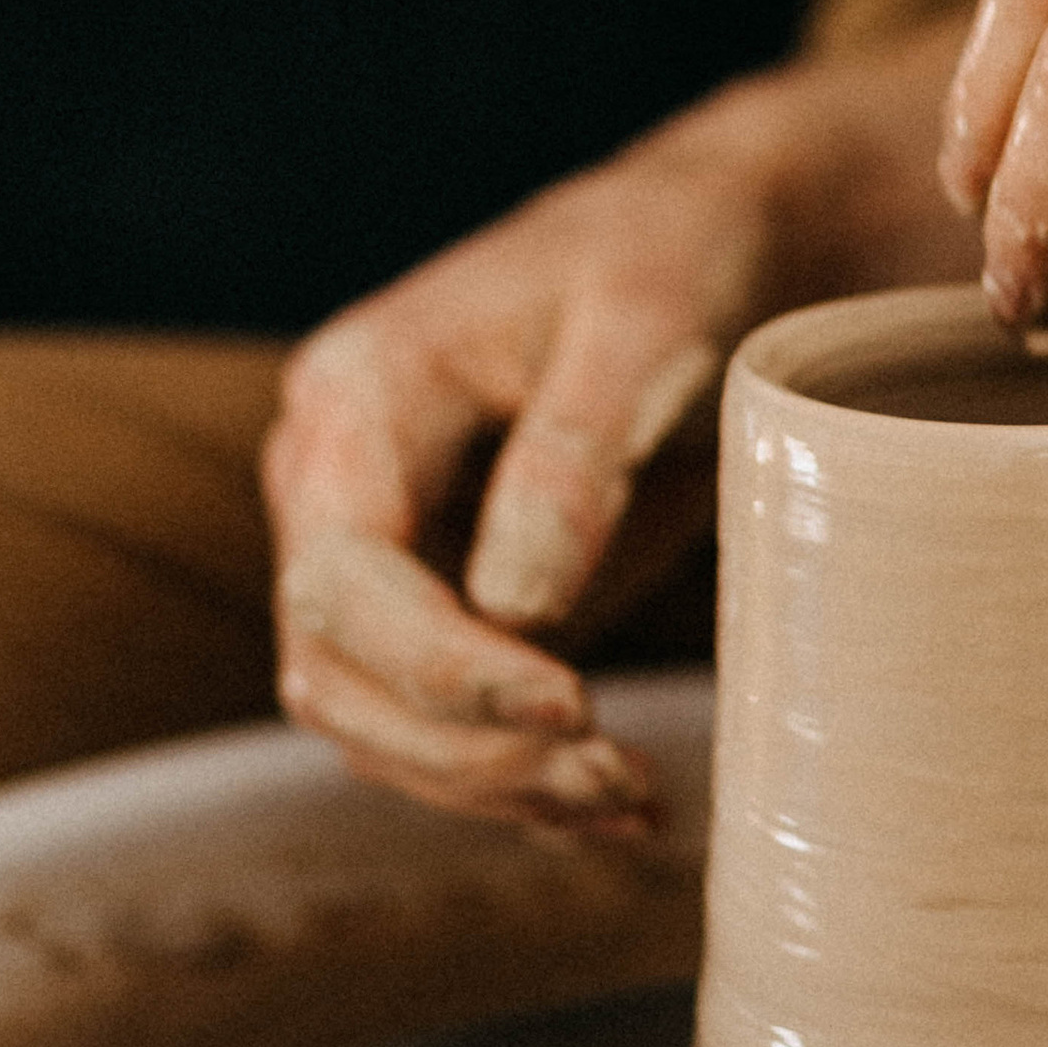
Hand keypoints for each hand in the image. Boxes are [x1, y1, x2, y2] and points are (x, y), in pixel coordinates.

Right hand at [265, 30, 970, 827]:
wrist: (710, 241)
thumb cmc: (673, 257)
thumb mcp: (645, 324)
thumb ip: (572, 454)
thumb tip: (517, 610)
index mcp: (359, 394)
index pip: (344, 578)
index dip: (444, 668)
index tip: (574, 707)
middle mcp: (337, 480)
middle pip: (337, 669)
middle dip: (467, 748)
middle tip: (614, 778)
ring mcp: (381, 549)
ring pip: (375, 718)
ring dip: (491, 783)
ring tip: (630, 801)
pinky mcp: (442, 602)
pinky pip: (436, 720)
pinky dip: (515, 778)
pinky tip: (618, 805)